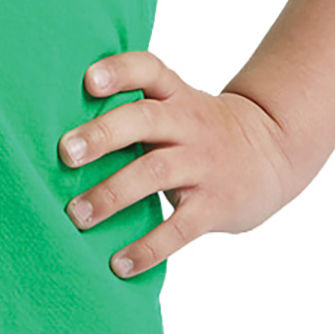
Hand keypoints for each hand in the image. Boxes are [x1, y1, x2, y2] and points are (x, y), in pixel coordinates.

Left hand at [59, 51, 296, 276]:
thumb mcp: (177, 105)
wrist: (272, 151)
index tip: (88, 80)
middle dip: (102, 135)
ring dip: (111, 194)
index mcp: (174, 95)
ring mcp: (203, 164)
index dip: (119, 71)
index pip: (148, 70)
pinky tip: (120, 264)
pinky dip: (148, 248)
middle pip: (144, 120)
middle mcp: (188, 124)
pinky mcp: (215, 205)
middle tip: (65, 153)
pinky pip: (180, 228)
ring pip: (154, 173)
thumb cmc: (200, 129)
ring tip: (76, 215)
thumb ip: (133, 109)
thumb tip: (62, 129)